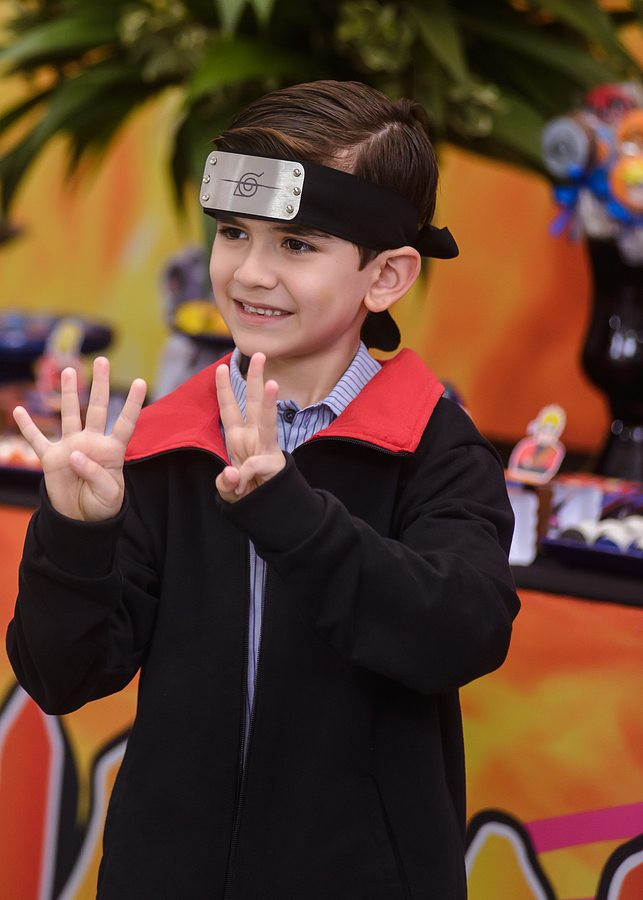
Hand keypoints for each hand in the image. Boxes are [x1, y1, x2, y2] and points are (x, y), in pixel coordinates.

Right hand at [13, 357, 146, 521]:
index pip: (125, 422)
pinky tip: (18, 410)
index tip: (141, 382)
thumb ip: (95, 474)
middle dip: (99, 384)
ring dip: (69, 393)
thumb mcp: (109, 495)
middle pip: (97, 408)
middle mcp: (92, 442)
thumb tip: (74, 453)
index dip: (132, 404)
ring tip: (69, 371)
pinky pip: (37, 440)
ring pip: (69, 414)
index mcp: (112, 450)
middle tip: (102, 360)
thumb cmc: (103, 505)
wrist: (82, 519)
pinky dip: (28, 426)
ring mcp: (70, 447)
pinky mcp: (51, 458)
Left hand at [215, 352, 284, 502]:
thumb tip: (232, 474)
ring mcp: (266, 448)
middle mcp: (253, 437)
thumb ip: (225, 482)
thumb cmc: (247, 492)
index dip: (225, 389)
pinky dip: (247, 475)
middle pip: (254, 403)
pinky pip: (257, 465)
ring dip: (269, 402)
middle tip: (260, 354)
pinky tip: (243, 486)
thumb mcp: (227, 488)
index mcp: (238, 437)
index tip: (222, 368)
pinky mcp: (274, 463)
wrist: (268, 507)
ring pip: (267, 421)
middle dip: (255, 378)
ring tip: (272, 384)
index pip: (230, 408)